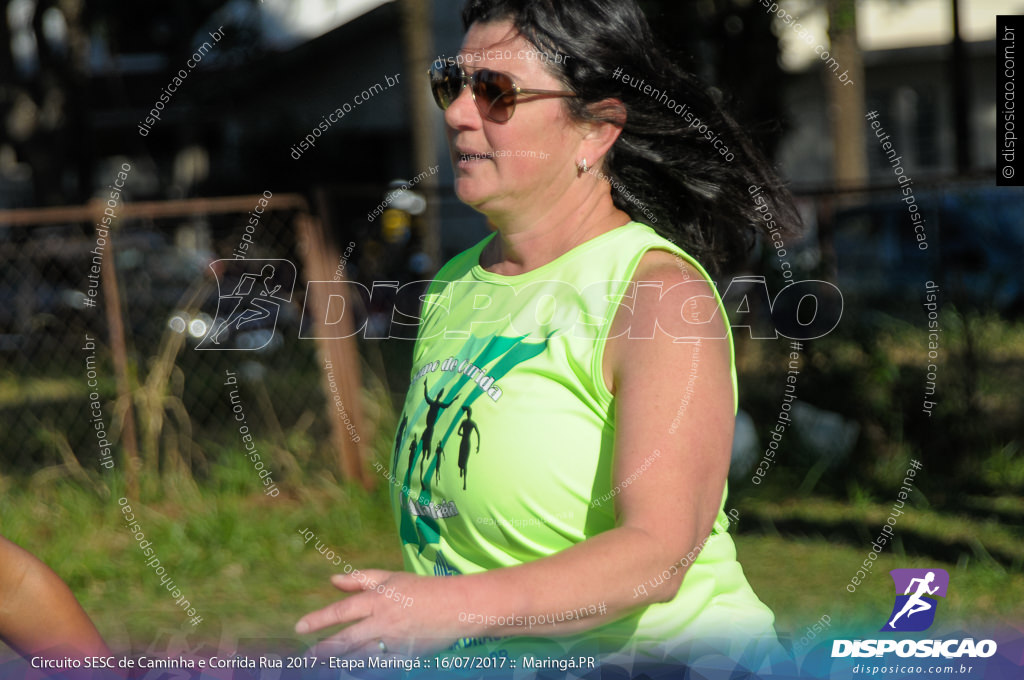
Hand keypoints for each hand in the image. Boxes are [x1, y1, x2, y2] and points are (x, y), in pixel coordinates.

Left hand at [295, 569, 462, 657]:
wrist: (456, 607)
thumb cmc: (422, 589)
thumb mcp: (391, 578)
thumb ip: (360, 579)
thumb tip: (332, 580)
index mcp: (377, 600)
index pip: (342, 611)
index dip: (319, 620)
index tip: (300, 627)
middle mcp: (382, 622)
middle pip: (346, 639)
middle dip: (324, 650)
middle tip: (306, 657)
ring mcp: (394, 642)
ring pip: (359, 657)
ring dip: (340, 663)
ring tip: (323, 667)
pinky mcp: (404, 657)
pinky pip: (379, 666)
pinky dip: (364, 670)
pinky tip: (352, 671)